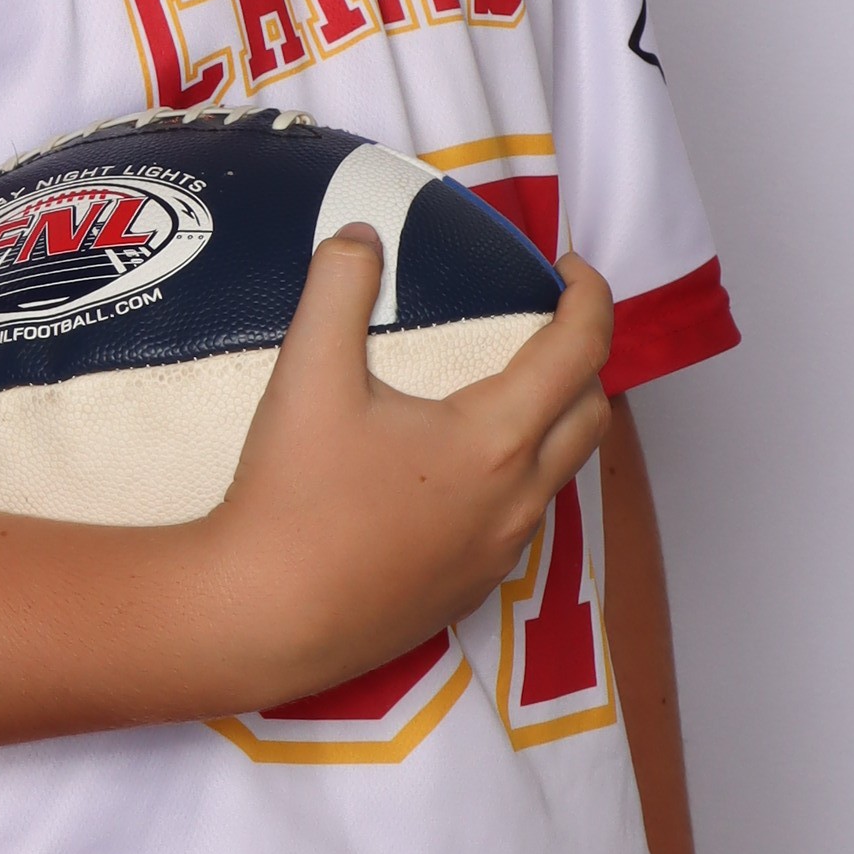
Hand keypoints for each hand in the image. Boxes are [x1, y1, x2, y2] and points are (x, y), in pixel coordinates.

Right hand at [205, 228, 615, 705]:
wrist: (262, 617)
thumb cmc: (291, 498)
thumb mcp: (307, 375)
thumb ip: (338, 288)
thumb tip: (360, 236)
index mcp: (496, 440)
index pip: (581, 350)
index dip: (590, 296)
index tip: (568, 266)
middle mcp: (516, 500)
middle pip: (591, 415)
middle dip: (583, 360)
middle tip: (540, 324)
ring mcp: (498, 553)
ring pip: (558, 474)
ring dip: (551, 422)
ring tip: (501, 390)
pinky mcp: (470, 590)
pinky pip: (518, 520)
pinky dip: (514, 477)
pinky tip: (454, 469)